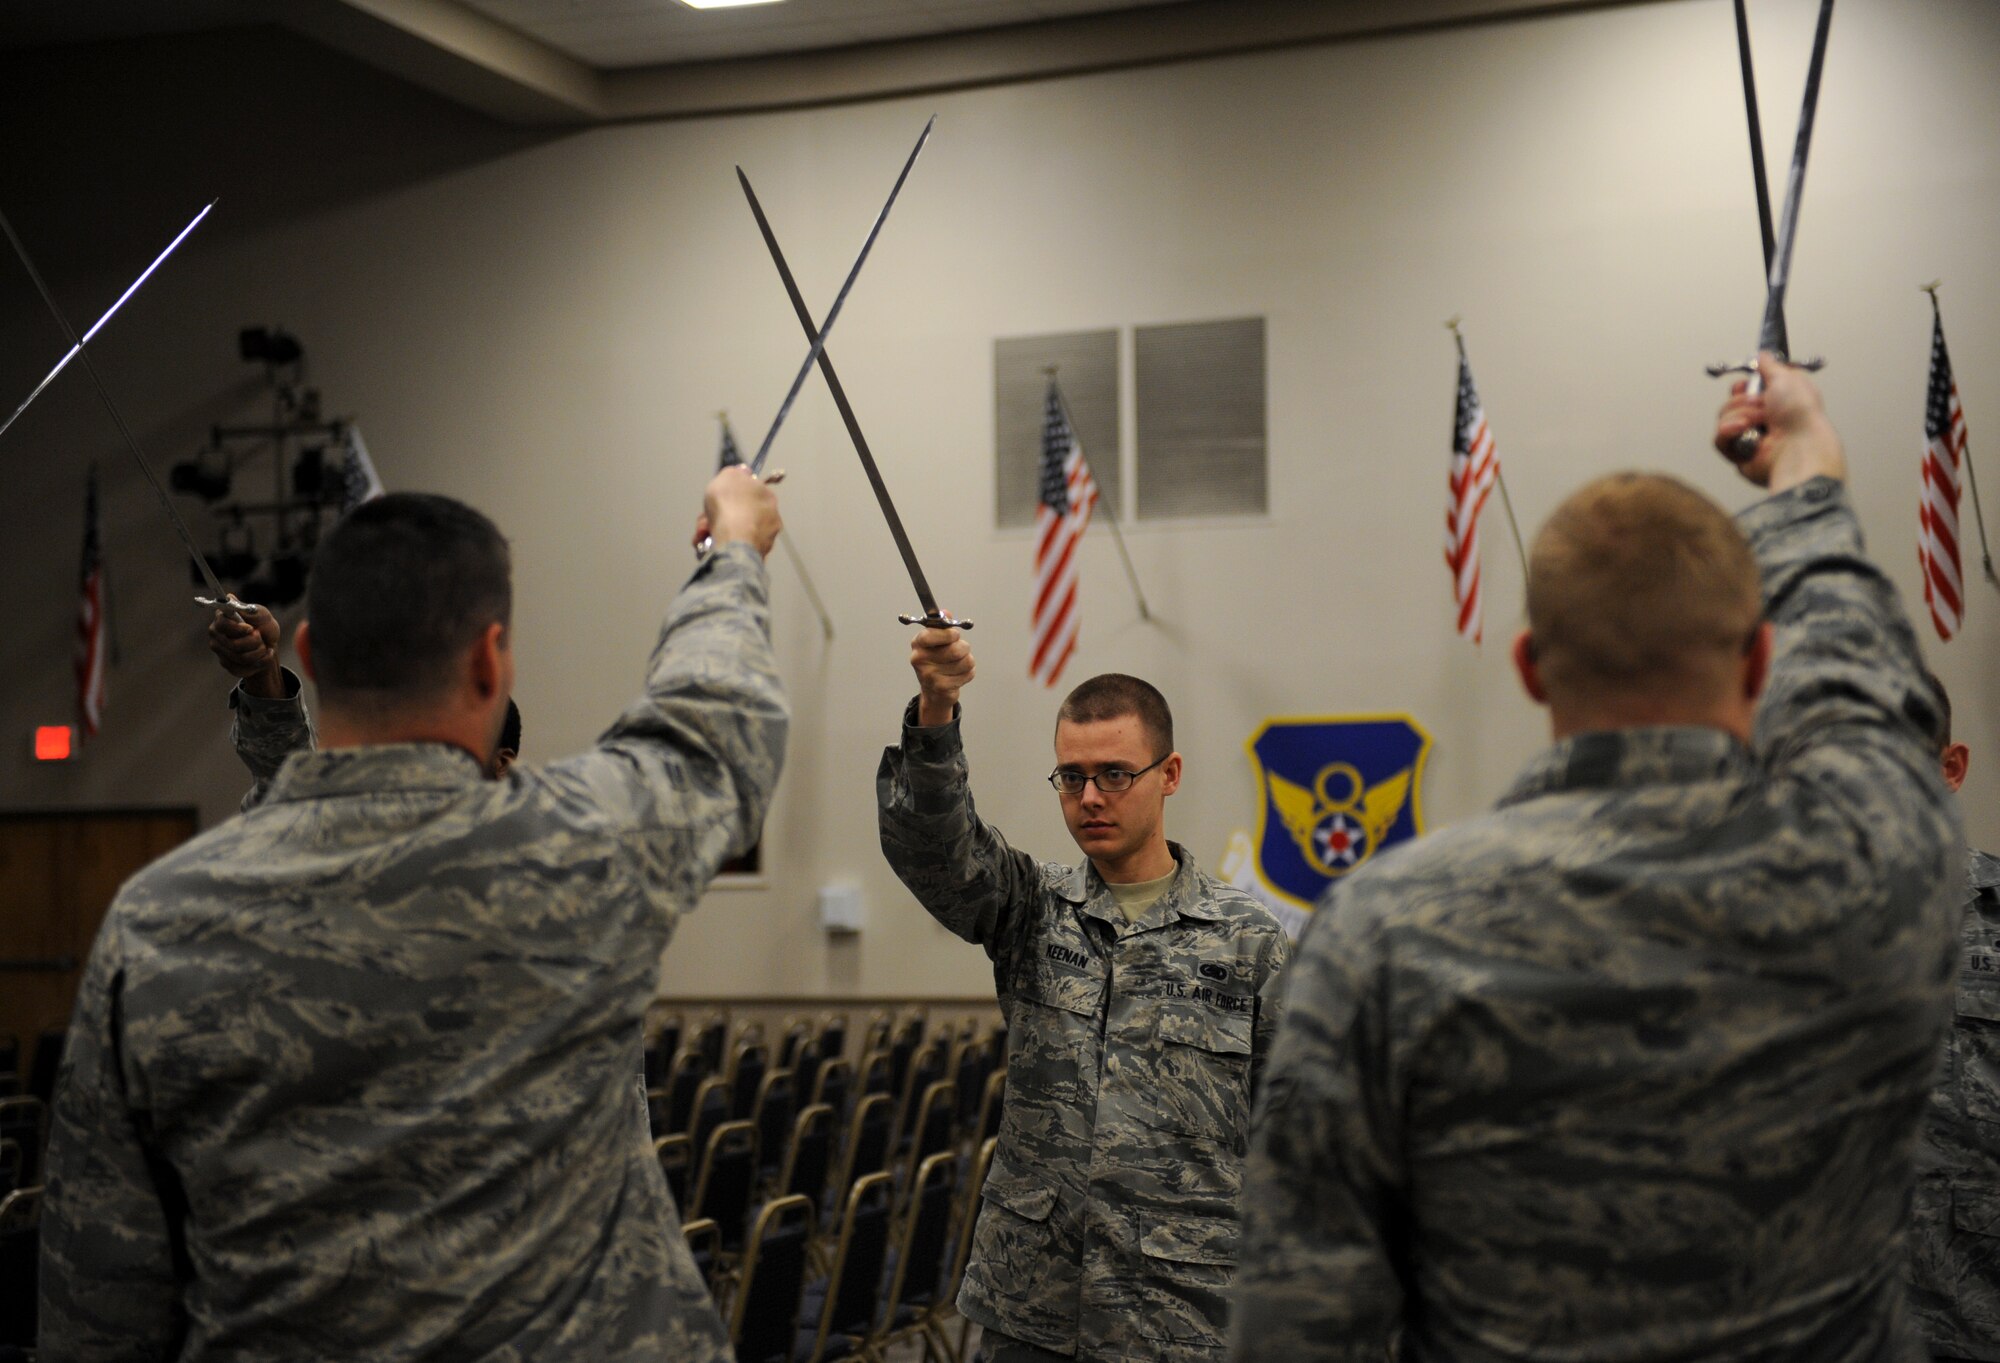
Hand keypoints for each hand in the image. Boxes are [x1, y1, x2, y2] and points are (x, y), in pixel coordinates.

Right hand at [208, 602, 285, 698]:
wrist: (269, 644)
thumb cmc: (263, 625)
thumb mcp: (262, 614)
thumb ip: (248, 609)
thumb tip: (229, 597)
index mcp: (221, 619)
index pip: (222, 625)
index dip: (238, 629)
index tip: (251, 628)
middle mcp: (216, 635)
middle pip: (234, 645)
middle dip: (255, 642)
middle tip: (260, 637)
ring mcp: (220, 652)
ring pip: (241, 658)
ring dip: (259, 653)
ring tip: (263, 646)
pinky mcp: (227, 665)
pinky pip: (244, 669)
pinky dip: (260, 663)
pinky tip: (263, 656)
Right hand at [697, 465, 781, 558]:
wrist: (734, 539)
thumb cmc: (730, 505)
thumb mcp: (728, 476)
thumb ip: (734, 474)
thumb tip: (741, 473)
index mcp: (767, 496)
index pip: (748, 492)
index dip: (729, 495)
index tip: (718, 498)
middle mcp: (771, 517)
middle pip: (739, 514)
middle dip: (719, 516)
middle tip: (705, 520)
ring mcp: (765, 538)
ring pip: (735, 532)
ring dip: (715, 531)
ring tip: (703, 534)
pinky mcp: (755, 555)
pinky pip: (734, 548)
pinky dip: (721, 546)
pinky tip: (707, 545)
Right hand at [910, 619, 972, 726]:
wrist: (933, 691)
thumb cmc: (936, 661)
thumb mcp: (936, 641)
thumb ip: (942, 625)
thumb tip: (945, 612)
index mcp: (917, 643)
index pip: (930, 635)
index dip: (948, 634)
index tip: (955, 635)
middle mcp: (919, 659)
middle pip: (955, 650)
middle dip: (964, 648)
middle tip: (960, 650)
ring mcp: (929, 675)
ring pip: (965, 661)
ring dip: (968, 661)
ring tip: (958, 663)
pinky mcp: (941, 687)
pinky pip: (968, 673)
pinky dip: (969, 673)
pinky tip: (959, 675)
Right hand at [1714, 353, 1846, 492]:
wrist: (1797, 446)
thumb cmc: (1799, 414)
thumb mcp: (1786, 377)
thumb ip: (1770, 364)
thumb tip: (1762, 355)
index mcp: (1776, 402)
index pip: (1746, 389)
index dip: (1743, 385)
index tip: (1748, 384)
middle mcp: (1763, 419)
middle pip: (1731, 402)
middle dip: (1741, 400)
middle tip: (1759, 404)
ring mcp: (1750, 437)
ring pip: (1723, 418)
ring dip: (1739, 415)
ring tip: (1759, 421)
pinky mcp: (1738, 454)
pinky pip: (1719, 439)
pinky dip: (1729, 432)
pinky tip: (1744, 431)